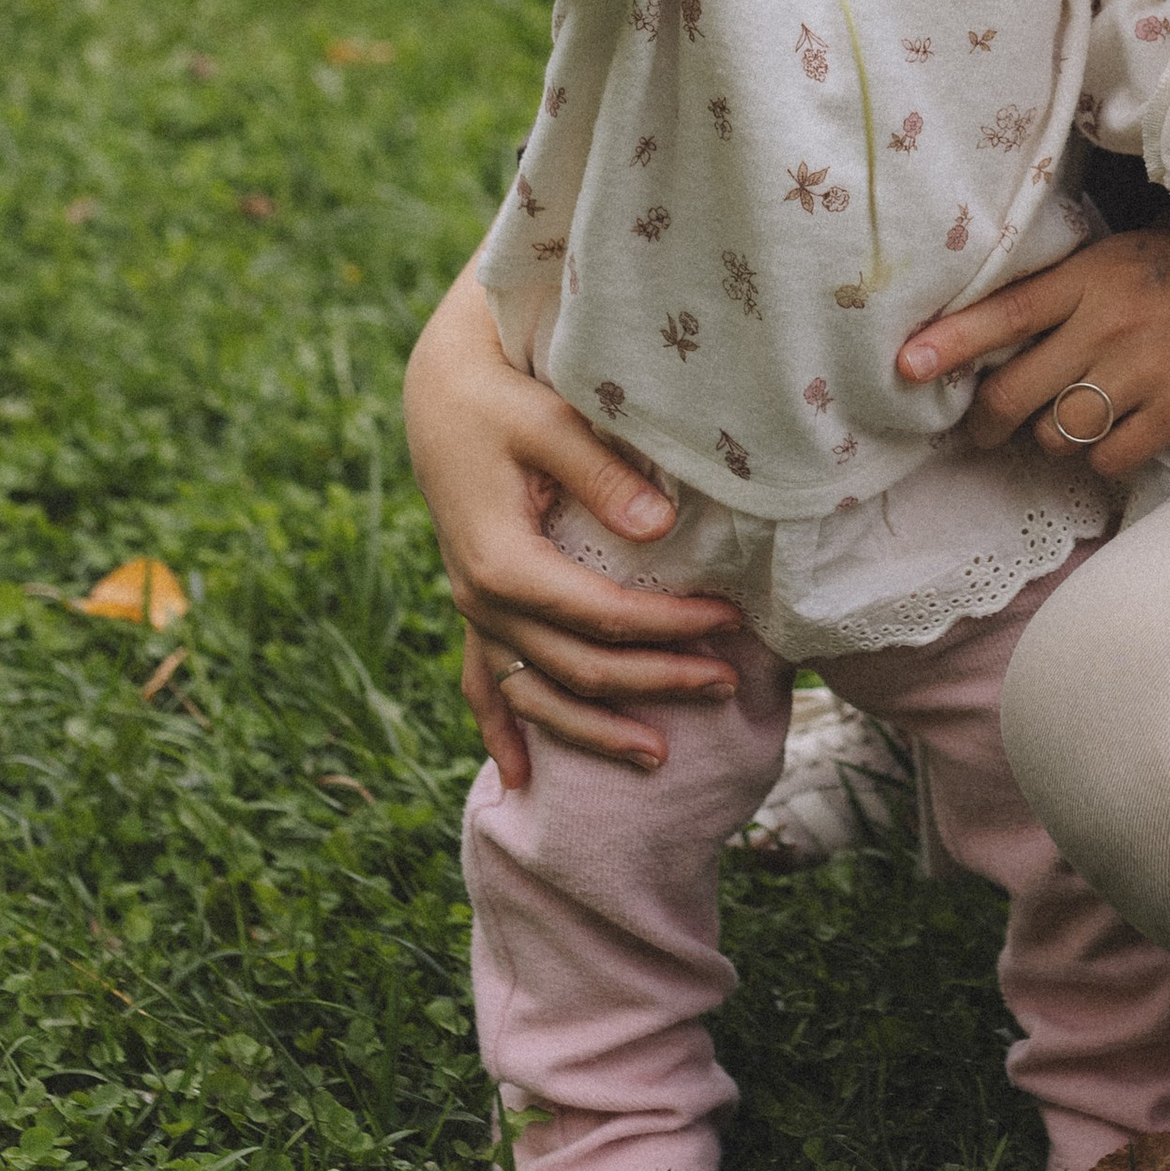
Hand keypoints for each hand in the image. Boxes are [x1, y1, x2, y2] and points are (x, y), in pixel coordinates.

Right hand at [403, 263, 742, 778]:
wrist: (439, 391)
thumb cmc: (501, 396)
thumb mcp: (550, 421)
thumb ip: (602, 474)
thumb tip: (660, 528)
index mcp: (504, 563)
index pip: (603, 615)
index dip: (669, 626)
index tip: (730, 621)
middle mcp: (482, 601)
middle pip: (579, 666)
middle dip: (655, 682)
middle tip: (727, 686)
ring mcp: (475, 612)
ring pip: (536, 694)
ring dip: (593, 731)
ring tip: (658, 757)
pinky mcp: (476, 607)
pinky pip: (485, 684)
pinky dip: (503, 732)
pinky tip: (522, 779)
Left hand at [892, 209, 1169, 485]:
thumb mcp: (1136, 253)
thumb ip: (1076, 287)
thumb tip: (1009, 332)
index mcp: (1093, 273)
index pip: (1001, 314)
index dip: (948, 347)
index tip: (907, 369)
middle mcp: (1109, 322)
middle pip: (1013, 394)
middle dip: (987, 420)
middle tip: (985, 426)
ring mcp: (1144, 373)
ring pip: (1057, 434)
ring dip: (1051, 438)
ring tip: (1071, 420)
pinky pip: (1108, 458)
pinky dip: (1103, 456)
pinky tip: (1121, 435)